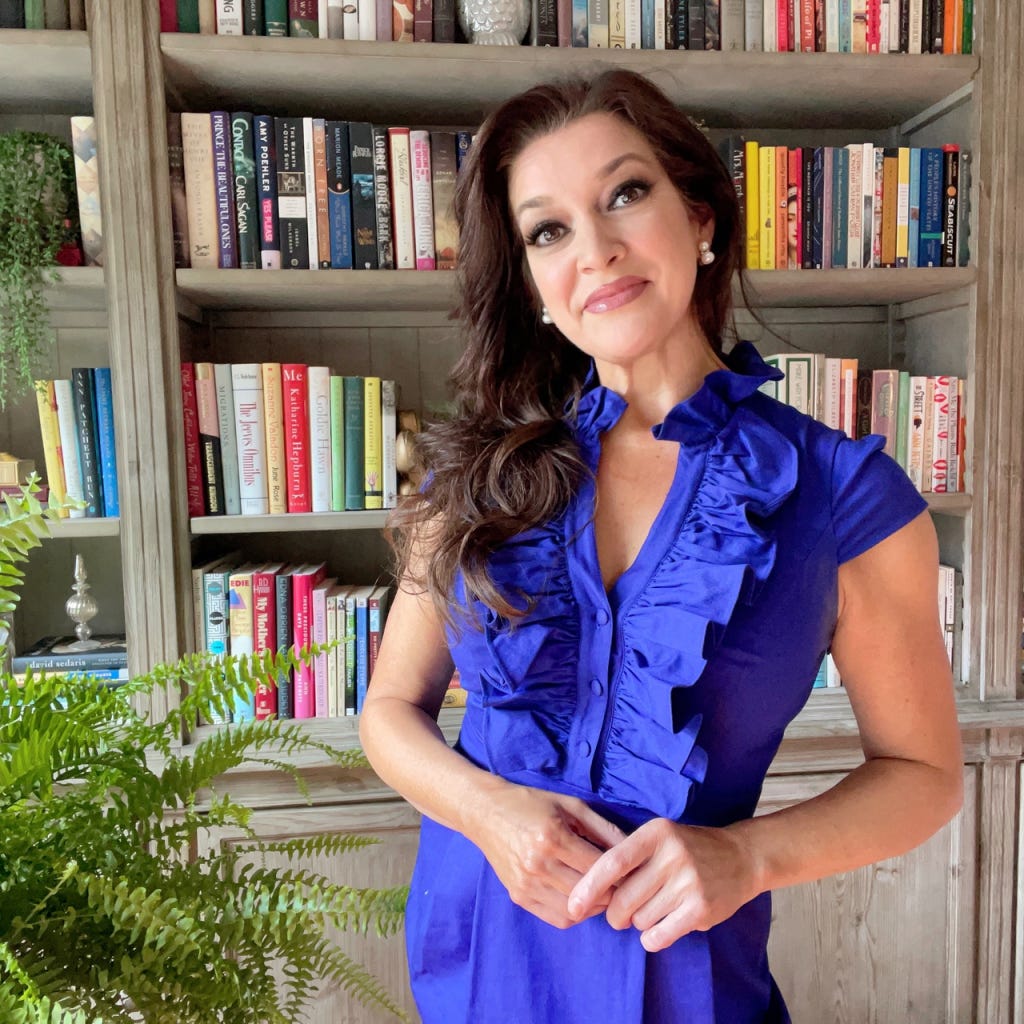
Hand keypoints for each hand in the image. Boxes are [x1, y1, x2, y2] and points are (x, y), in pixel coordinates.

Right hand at [465, 784, 626, 929]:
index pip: (598, 867)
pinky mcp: (518, 896)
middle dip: (610, 892)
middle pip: (588, 893)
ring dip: (594, 906)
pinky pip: (556, 918)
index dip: (620, 872)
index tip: (630, 871)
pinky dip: (574, 914)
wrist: (485, 812)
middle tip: (620, 885)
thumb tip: (633, 847)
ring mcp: (526, 883)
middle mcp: (538, 863)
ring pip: (575, 911)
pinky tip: (579, 898)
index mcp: (553, 837)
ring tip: (601, 892)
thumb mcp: (570, 805)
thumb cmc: (530, 803)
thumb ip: (603, 827)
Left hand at [566, 818, 761, 951]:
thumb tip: (590, 892)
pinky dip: (651, 938)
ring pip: (640, 919)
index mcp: (656, 833)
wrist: (741, 857)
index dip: (589, 887)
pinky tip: (659, 928)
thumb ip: (629, 859)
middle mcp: (672, 855)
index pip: (613, 862)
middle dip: (615, 914)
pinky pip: (659, 935)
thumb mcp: (659, 839)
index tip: (573, 905)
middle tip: (620, 914)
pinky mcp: (702, 908)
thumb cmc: (688, 849)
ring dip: (639, 922)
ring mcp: (689, 882)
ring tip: (655, 908)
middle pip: (623, 898)